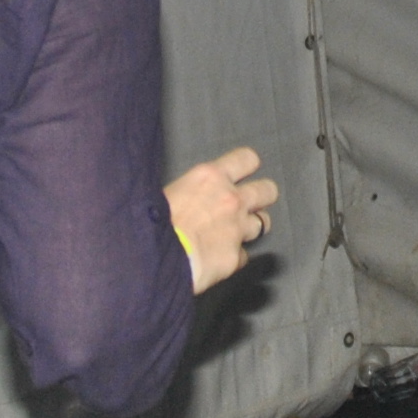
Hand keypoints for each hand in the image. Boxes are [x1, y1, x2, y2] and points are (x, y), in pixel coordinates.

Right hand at [164, 148, 278, 292]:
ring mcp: (237, 229)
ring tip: (232, 234)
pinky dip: (234, 257)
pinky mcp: (236, 257)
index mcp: (210, 177)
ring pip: (263, 223)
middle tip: (249, 205)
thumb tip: (192, 197)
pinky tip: (217, 259)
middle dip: (262, 197)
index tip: (244, 173)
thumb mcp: (167, 192)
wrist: (151, 259)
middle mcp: (230, 200)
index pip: (247, 159)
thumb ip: (191, 190)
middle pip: (268, 190)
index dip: (248, 166)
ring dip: (251, 228)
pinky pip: (244, 255)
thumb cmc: (150, 225)